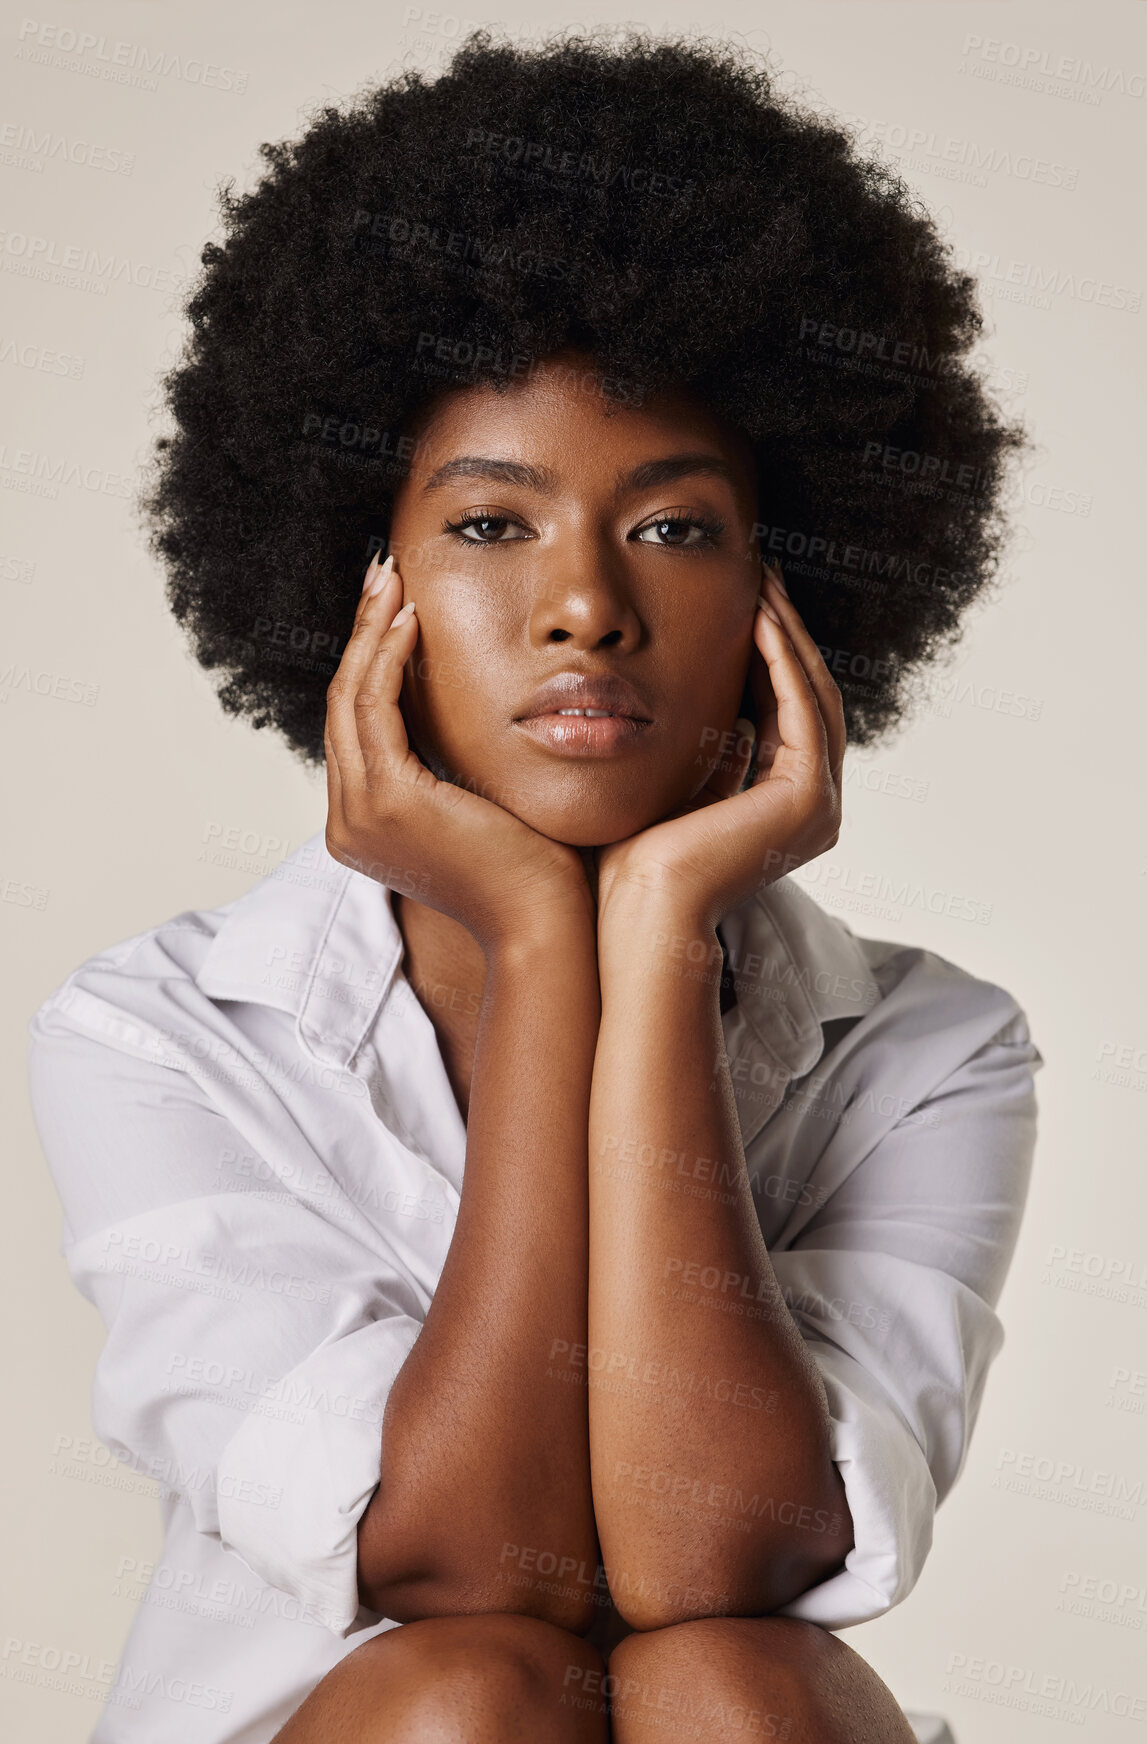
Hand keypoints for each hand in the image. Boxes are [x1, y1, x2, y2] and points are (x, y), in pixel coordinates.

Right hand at [324, 551, 593, 951]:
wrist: (546, 922)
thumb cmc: (533, 869)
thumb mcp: (481, 802)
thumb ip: (455, 762)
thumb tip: (462, 707)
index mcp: (365, 824)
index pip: (357, 726)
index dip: (369, 660)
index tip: (391, 607)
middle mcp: (348, 822)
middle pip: (342, 704)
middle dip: (361, 632)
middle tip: (382, 573)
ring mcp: (360, 815)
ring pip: (350, 698)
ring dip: (371, 632)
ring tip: (392, 579)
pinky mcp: (388, 801)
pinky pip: (375, 709)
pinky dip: (389, 659)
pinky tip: (411, 620)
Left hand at [594, 566, 844, 932]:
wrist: (636, 913)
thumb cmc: (636, 864)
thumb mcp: (680, 788)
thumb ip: (712, 754)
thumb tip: (720, 714)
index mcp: (788, 810)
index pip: (788, 713)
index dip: (770, 654)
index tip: (745, 601)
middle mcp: (816, 809)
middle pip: (811, 698)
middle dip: (787, 634)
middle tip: (762, 576)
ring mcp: (821, 806)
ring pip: (815, 696)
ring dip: (788, 636)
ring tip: (762, 583)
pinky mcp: (809, 798)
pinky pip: (803, 708)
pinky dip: (783, 660)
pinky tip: (759, 618)